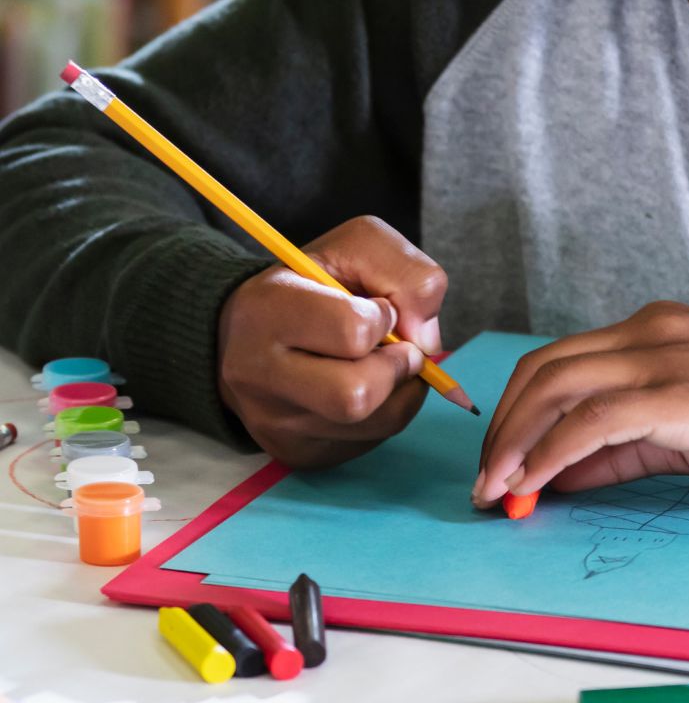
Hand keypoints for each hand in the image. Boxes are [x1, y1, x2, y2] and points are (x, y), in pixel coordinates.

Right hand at [218, 216, 447, 468]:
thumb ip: (406, 272)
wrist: (247, 332)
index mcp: (267, 310)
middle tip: (395, 349)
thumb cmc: (311, 286)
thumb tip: (427, 339)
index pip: (352, 332)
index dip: (383, 319)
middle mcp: (258, 374)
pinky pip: (370, 443)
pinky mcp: (297, 454)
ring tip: (382, 365)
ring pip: (376, 424)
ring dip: (399, 391)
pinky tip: (368, 390)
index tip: (376, 310)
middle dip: (395, 369)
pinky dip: (385, 414)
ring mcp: (275, 422)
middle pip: (356, 397)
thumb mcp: (356, 248)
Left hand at [471, 303, 688, 506]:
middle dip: (502, 429)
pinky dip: (553, 453)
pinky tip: (535, 484)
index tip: (497, 465)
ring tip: (499, 491)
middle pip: (544, 369)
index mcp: (652, 329)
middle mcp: (652, 331)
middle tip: (485, 484)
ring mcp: (668, 359)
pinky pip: (595, 421)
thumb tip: (557, 474)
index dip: (515, 414)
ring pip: (559, 389)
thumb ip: (620, 446)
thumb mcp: (684, 432)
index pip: (558, 361)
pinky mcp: (685, 396)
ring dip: (516, 445)